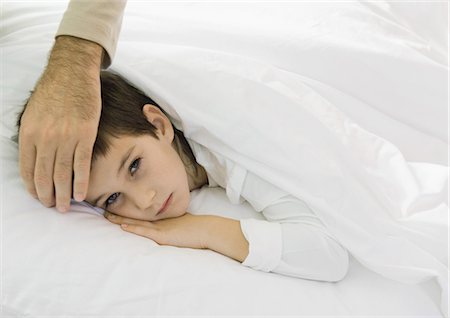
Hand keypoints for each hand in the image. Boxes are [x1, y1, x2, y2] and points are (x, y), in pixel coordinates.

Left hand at [18, 36, 102, 211]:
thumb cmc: (52, 92)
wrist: (71, 74)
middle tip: (52, 207)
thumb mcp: (31, 114)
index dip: (32, 188)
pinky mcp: (84, 135)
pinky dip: (80, 182)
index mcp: (28, 134)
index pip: (27, 169)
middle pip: (44, 176)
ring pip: (62, 174)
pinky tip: (80, 194)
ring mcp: (65, 138)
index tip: (38, 197)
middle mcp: (44, 139)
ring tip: (64, 207)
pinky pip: (81, 165)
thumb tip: (33, 158)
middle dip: (47, 196)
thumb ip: (31, 137)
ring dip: (63, 194)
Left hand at [105, 212, 212, 249]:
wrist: (205, 229)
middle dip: (119, 212)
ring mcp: (160, 227)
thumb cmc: (196, 228)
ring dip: (121, 219)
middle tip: (104, 208)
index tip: (116, 207)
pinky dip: (133, 228)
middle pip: (135, 215)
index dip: (128, 211)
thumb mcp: (182, 223)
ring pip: (136, 222)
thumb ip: (173, 224)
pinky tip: (122, 226)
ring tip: (107, 216)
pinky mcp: (162, 235)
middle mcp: (158, 221)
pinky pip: (144, 231)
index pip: (142, 214)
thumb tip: (169, 227)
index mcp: (162, 218)